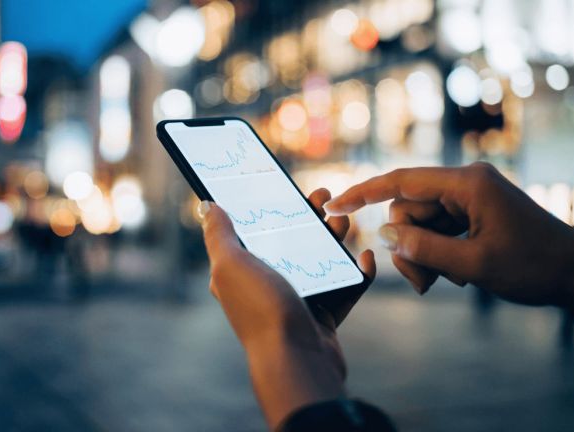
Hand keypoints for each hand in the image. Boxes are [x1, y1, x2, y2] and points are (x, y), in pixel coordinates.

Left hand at [199, 189, 375, 427]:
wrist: (297, 361)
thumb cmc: (261, 311)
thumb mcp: (231, 266)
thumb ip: (219, 235)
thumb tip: (208, 206)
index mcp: (239, 272)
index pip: (253, 230)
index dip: (270, 206)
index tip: (290, 186)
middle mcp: (265, 285)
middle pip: (290, 241)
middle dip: (309, 216)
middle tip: (326, 196)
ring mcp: (296, 301)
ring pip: (319, 260)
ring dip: (334, 238)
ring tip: (345, 222)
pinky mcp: (322, 317)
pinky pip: (343, 287)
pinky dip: (356, 272)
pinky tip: (365, 257)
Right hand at [324, 162, 573, 304]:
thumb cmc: (534, 267)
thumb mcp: (473, 264)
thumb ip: (423, 248)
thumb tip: (384, 234)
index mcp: (466, 183)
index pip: (400, 181)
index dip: (362, 193)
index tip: (333, 205)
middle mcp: (465, 182)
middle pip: (408, 209)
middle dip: (408, 246)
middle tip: (424, 283)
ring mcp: (470, 196)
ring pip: (421, 223)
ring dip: (424, 254)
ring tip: (446, 281)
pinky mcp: (474, 211)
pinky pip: (438, 228)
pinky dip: (438, 252)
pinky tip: (457, 274)